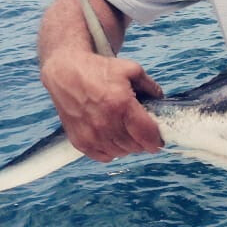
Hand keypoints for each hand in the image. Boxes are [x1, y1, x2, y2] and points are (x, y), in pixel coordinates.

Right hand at [40, 50, 164, 161]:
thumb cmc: (99, 69)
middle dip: (144, 141)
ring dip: (128, 146)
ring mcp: (91, 135)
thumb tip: (161, 100)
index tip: (160, 139)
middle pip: (136, 146)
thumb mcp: (131, 70)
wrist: (66, 72)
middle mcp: (105, 123)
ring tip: (127, 133)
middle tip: (143, 132)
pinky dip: (112, 151)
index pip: (147, 135)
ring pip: (121, 153)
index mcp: (121, 105)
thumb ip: (151, 86)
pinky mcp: (79, 141)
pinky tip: (113, 138)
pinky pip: (103, 156)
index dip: (157, 140)